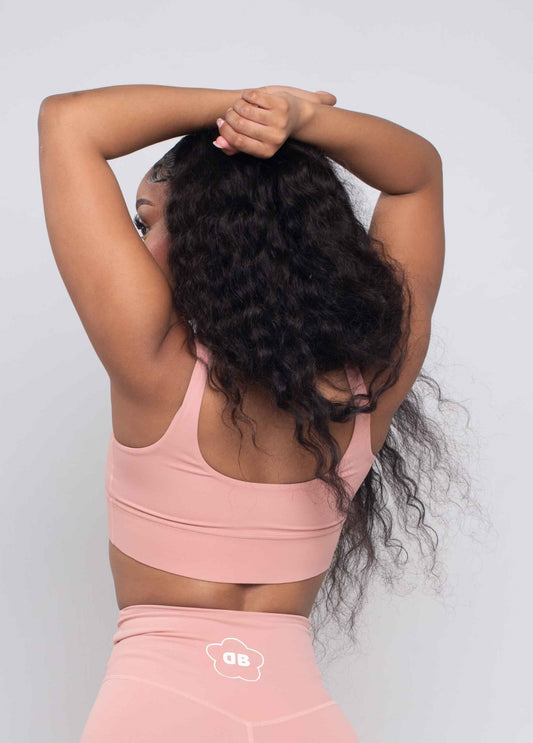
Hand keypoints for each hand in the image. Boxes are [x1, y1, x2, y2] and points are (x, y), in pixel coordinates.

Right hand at [214, 85, 336, 157]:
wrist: (297, 116)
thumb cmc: (270, 130)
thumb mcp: (254, 141)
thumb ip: (234, 145)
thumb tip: (217, 142)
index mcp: (266, 151)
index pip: (238, 141)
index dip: (225, 130)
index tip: (221, 122)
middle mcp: (274, 138)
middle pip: (239, 125)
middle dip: (229, 116)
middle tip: (230, 112)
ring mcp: (279, 121)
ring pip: (245, 110)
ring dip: (237, 105)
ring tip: (239, 105)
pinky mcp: (281, 104)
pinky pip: (253, 96)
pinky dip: (246, 95)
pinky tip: (248, 98)